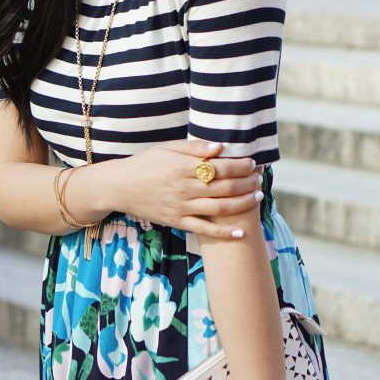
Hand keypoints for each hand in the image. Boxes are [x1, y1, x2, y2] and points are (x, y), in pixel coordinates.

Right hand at [114, 139, 262, 238]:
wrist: (120, 186)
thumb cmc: (145, 163)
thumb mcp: (167, 148)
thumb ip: (194, 148)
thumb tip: (220, 147)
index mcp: (181, 168)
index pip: (219, 168)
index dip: (239, 166)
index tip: (251, 163)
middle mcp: (183, 188)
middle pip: (223, 188)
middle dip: (246, 183)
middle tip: (258, 179)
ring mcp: (180, 207)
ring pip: (219, 208)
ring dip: (242, 204)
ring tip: (257, 197)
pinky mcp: (176, 222)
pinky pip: (204, 229)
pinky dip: (224, 232)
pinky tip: (241, 232)